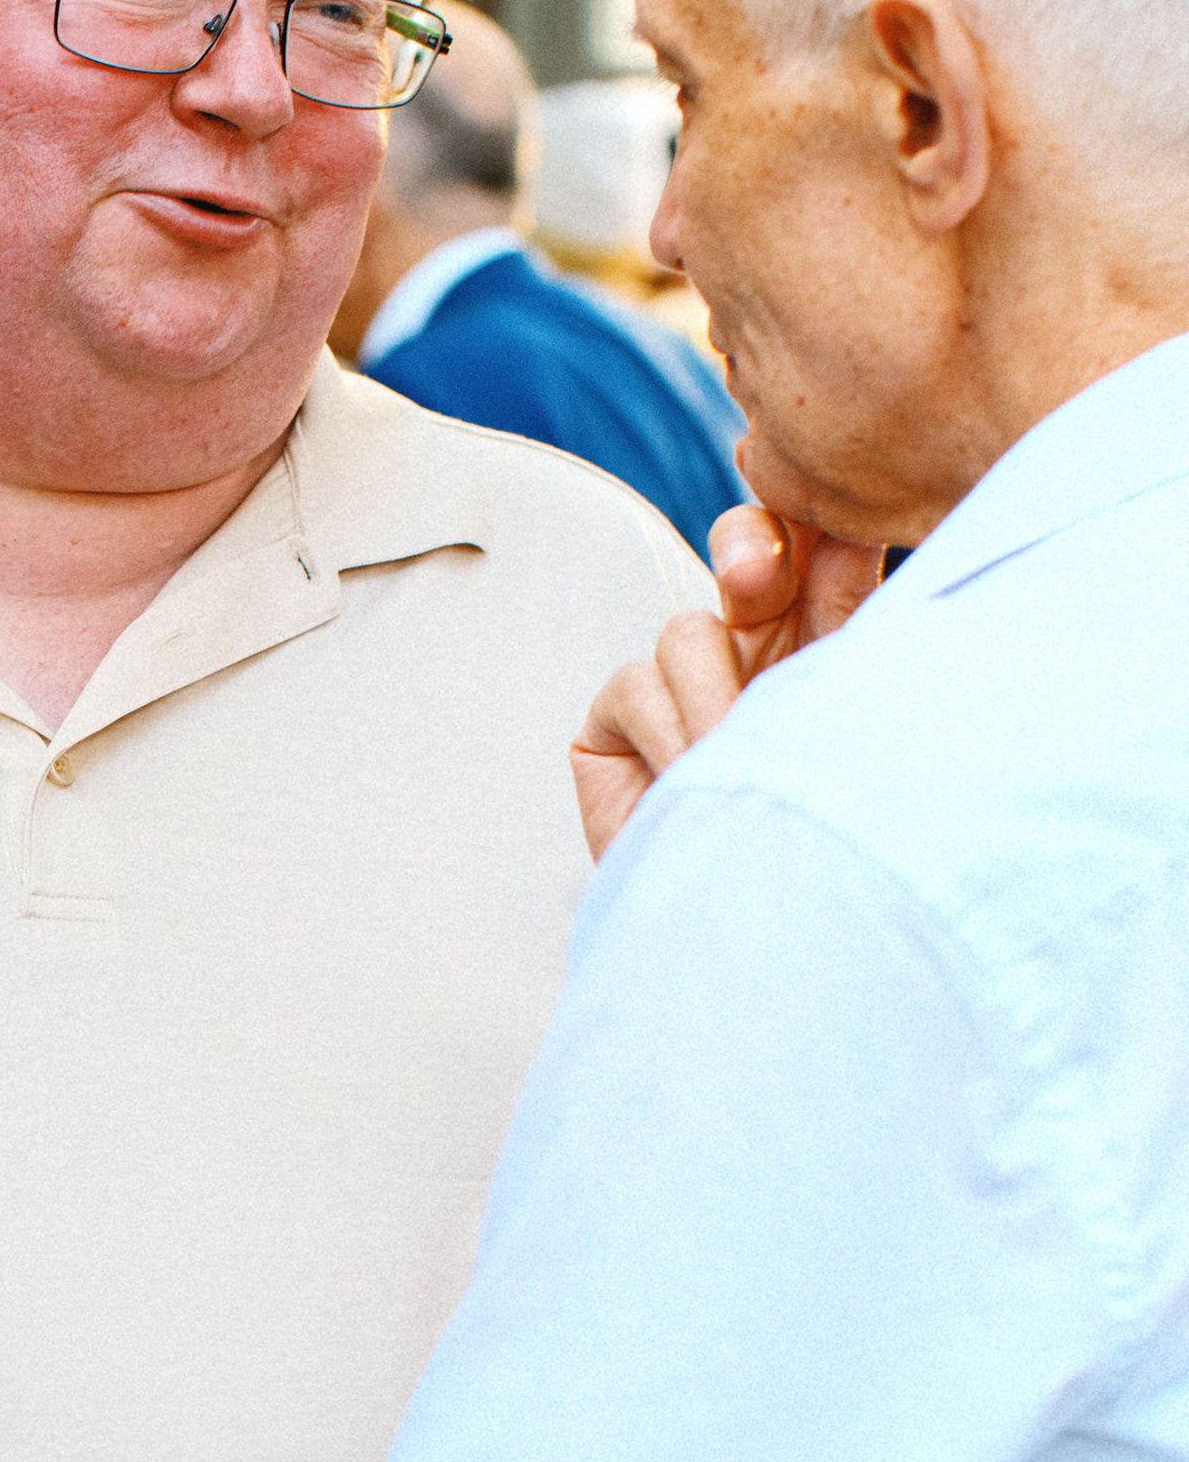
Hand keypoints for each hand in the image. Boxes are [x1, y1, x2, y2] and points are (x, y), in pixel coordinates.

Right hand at [570, 506, 884, 859]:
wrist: (754, 936)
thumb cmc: (817, 841)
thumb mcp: (842, 715)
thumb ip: (847, 627)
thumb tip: (846, 539)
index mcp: (824, 641)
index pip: (820, 553)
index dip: (815, 524)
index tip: (833, 527)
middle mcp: (752, 654)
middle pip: (746, 554)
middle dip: (753, 555)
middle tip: (756, 580)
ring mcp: (679, 686)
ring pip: (689, 632)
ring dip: (716, 696)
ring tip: (734, 758)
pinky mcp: (615, 722)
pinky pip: (636, 684)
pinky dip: (670, 729)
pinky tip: (692, 773)